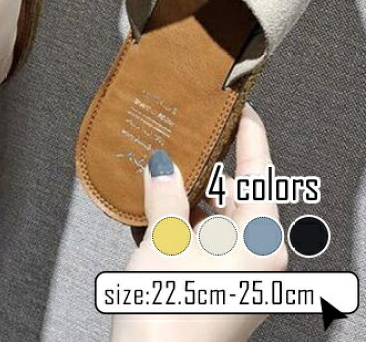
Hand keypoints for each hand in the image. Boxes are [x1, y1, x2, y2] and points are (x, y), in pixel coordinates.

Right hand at [113, 105, 286, 341]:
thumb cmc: (170, 312)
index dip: (248, 132)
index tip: (236, 103)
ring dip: (189, 193)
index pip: (259, 170)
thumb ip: (166, 193)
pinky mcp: (217, 285)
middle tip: (182, 131)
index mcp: (261, 240)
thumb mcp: (165, 239)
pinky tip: (154, 205)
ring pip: (217, 216)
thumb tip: (162, 163)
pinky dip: (183, 220)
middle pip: (237, 192)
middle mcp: (258, 256)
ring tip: (160, 165)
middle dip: (207, 163)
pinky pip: (205, 239)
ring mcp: (238, 273)